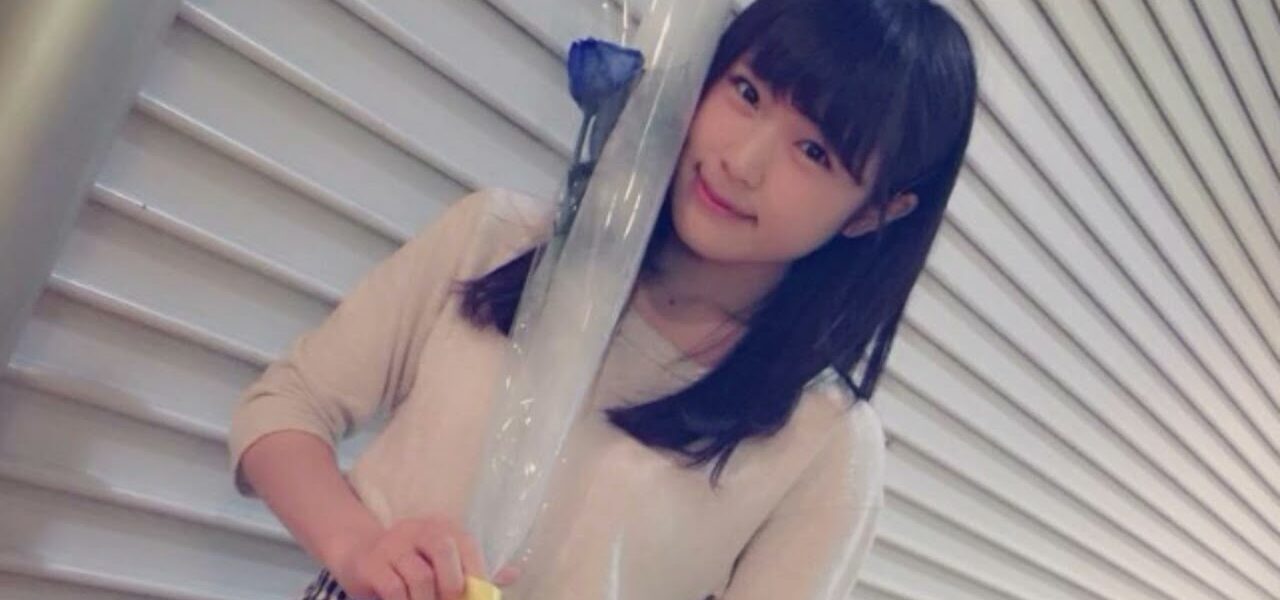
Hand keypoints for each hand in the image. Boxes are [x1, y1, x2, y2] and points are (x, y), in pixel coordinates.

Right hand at [325, 516, 518, 599]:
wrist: (358, 553)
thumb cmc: (410, 562)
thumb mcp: (443, 562)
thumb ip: (475, 570)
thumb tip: (514, 574)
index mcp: (443, 527)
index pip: (469, 546)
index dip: (478, 576)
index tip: (479, 599)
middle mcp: (418, 529)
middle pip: (444, 549)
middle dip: (453, 586)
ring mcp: (392, 544)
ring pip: (420, 577)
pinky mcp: (371, 564)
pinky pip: (394, 589)